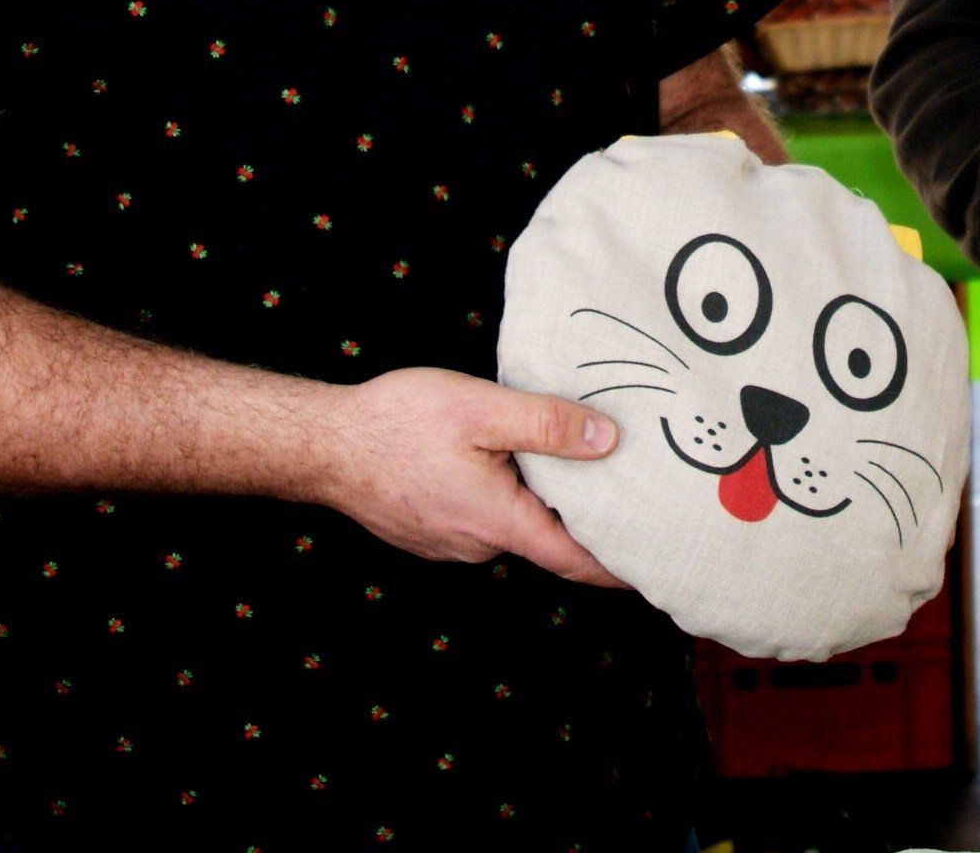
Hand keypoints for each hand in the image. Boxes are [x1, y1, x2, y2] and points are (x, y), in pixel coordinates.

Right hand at [304, 366, 626, 585]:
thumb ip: (546, 426)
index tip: (657, 570)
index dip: (619, 566)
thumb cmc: (397, 424)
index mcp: (498, 521)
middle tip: (626, 494)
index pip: (575, 559)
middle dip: (583, 521)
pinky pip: (482, 521)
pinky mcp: (430, 531)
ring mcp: (450, 543)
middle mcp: (477, 545)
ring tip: (570, 468)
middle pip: (547, 540)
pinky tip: (506, 464)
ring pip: (512, 527)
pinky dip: (504, 500)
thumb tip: (607, 441)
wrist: (322, 445)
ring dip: (538, 504)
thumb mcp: (481, 410)